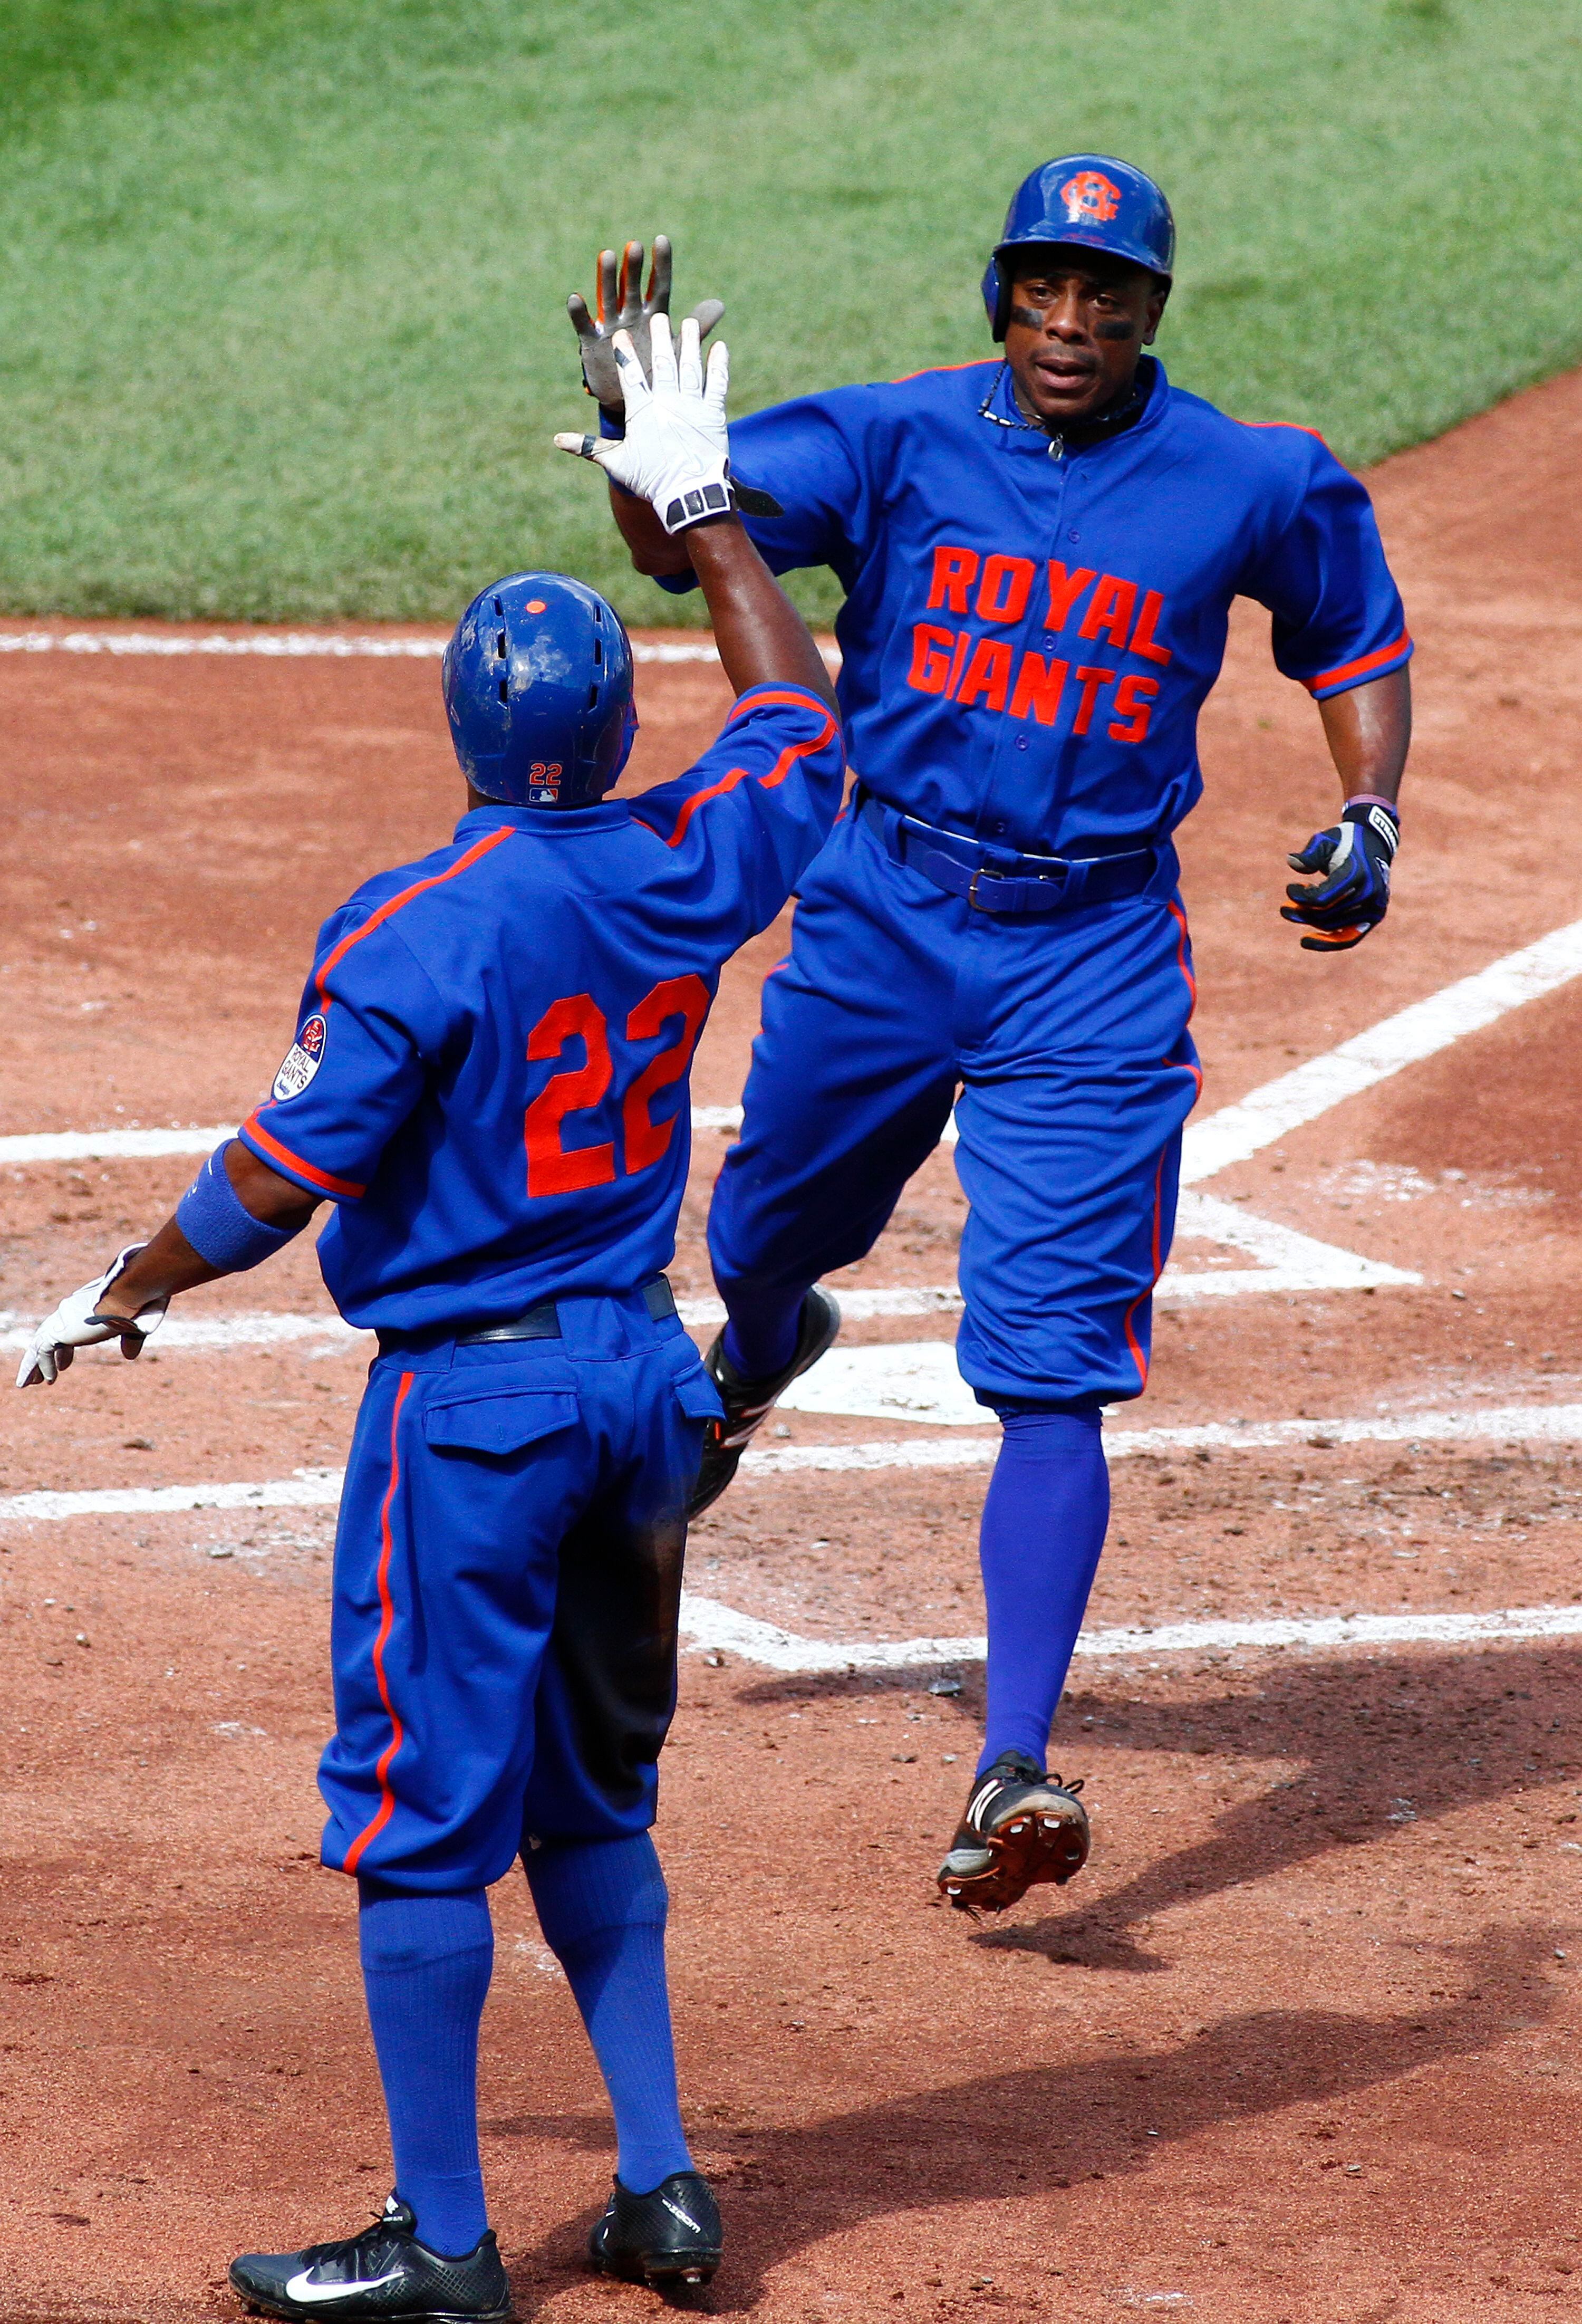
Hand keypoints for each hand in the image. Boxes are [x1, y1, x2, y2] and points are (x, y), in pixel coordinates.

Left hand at [16, 1244, 169, 1386]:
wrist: (129, 1295)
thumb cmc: (139, 1301)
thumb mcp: (137, 1324)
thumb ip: (131, 1338)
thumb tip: (129, 1356)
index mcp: (86, 1305)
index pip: (68, 1326)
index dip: (64, 1348)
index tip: (65, 1365)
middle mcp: (71, 1310)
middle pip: (48, 1334)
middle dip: (45, 1356)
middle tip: (44, 1375)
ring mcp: (63, 1320)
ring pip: (40, 1344)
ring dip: (34, 1365)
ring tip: (29, 1382)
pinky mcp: (60, 1331)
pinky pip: (45, 1352)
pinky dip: (44, 1366)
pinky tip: (48, 1380)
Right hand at [555, 315, 732, 534]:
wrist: (688, 494)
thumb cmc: (652, 479)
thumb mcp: (617, 462)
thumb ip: (589, 446)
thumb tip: (557, 440)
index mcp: (642, 410)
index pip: (629, 375)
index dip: (624, 354)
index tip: (618, 336)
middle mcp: (667, 401)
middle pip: (663, 362)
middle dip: (661, 337)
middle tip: (659, 317)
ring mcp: (691, 405)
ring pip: (690, 367)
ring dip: (690, 343)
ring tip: (689, 323)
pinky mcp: (713, 414)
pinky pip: (717, 384)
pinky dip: (719, 365)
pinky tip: (720, 347)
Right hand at [566, 237, 723, 412]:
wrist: (638, 403)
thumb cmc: (659, 372)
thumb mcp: (680, 349)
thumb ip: (697, 327)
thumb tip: (720, 305)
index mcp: (654, 316)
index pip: (659, 285)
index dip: (661, 265)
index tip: (661, 240)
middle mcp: (632, 316)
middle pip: (633, 288)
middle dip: (634, 269)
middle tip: (634, 246)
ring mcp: (611, 327)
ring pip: (609, 299)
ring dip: (608, 279)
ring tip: (608, 255)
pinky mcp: (592, 343)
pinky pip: (584, 326)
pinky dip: (579, 314)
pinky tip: (576, 297)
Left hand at [1282, 798, 1398, 952]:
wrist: (1374, 845)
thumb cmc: (1343, 842)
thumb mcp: (1325, 841)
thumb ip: (1309, 854)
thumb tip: (1291, 862)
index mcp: (1358, 873)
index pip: (1322, 898)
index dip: (1301, 898)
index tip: (1289, 890)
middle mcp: (1369, 893)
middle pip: (1325, 914)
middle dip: (1302, 912)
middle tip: (1285, 907)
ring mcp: (1374, 907)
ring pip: (1333, 925)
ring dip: (1310, 921)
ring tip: (1293, 912)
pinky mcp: (1374, 917)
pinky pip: (1350, 937)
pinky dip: (1329, 943)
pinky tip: (1305, 942)